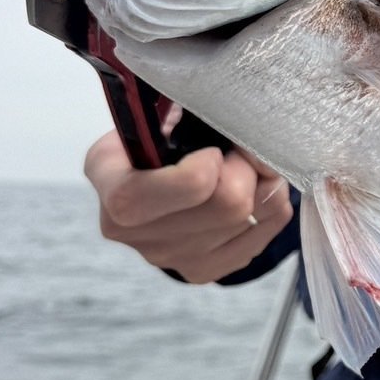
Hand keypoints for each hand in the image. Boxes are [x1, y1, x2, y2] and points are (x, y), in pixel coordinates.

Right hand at [84, 130, 293, 282]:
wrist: (164, 170)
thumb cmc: (164, 133)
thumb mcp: (164, 110)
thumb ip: (194, 110)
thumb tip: (245, 124)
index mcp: (107, 179)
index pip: (144, 197)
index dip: (198, 170)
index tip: (212, 150)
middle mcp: (129, 229)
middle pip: (225, 204)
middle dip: (245, 167)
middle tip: (240, 150)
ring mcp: (167, 256)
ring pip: (251, 216)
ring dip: (264, 182)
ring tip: (249, 165)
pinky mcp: (201, 270)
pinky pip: (265, 233)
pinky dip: (272, 204)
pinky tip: (256, 190)